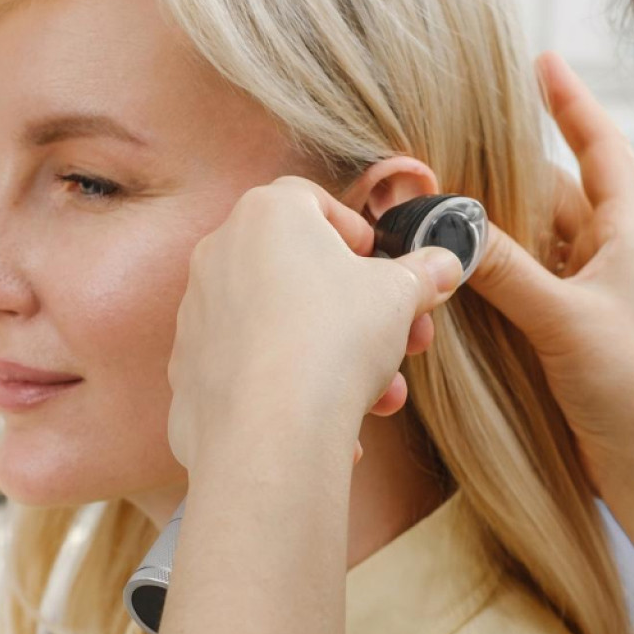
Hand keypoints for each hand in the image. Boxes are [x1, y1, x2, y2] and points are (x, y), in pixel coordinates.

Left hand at [167, 177, 462, 470]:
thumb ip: (422, 274)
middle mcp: (219, 253)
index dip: (356, 232)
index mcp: (266, 215)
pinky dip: (291, 387)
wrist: (269, 431)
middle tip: (405, 341)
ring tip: (381, 395)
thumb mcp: (399, 297)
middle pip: (301, 272)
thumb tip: (444, 265)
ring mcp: (198, 312)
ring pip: (280, 325)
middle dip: (361, 311)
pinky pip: (253, 368)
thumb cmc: (333, 341)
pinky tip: (333, 424)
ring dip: (335, 355)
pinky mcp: (189, 368)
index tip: (383, 267)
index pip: (313, 202)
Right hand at [469, 53, 633, 502]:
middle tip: (438, 150)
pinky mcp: (559, 339)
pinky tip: (445, 273)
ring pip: (524, 244)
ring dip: (483, 230)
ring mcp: (582, 300)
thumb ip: (507, 271)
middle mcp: (605, 259)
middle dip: (497, 173)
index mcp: (627, 235)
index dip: (569, 105)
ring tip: (426, 205)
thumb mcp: (566, 322)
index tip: (540, 62)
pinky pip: (513, 290)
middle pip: (545, 195)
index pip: (598, 150)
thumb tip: (448, 225)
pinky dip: (483, 277)